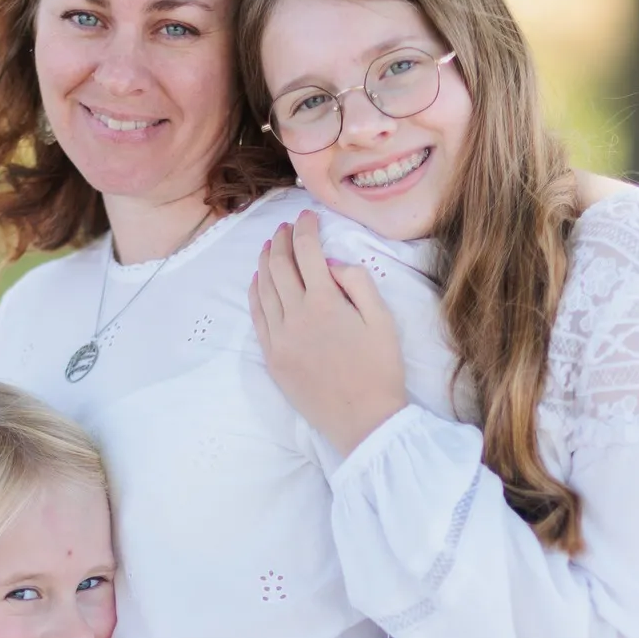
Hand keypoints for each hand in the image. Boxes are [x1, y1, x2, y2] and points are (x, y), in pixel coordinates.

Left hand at [250, 210, 408, 455]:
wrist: (364, 421)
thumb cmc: (381, 370)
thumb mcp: (382, 319)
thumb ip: (358, 282)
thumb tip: (331, 264)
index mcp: (326, 303)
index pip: (307, 252)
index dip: (306, 229)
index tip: (307, 216)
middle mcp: (296, 316)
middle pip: (280, 266)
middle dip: (282, 240)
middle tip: (286, 227)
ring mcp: (280, 338)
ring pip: (264, 289)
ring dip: (265, 262)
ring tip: (271, 246)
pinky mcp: (273, 358)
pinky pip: (257, 317)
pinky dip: (255, 293)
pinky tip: (258, 281)